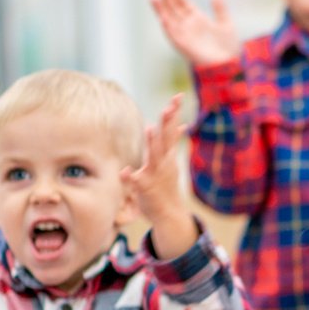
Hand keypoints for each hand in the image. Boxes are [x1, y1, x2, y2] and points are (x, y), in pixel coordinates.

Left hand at [124, 95, 186, 219]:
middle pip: (166, 138)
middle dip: (168, 122)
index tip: (179, 95)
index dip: (175, 112)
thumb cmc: (166, 186)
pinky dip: (132, 177)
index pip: (171, 129)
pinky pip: (137, 181)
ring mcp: (155, 174)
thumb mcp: (172, 161)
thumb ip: (173, 142)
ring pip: (154, 156)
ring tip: (150, 128)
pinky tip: (126, 171)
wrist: (169, 214)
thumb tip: (183, 125)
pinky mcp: (146, 188)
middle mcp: (164, 162)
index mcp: (168, 154)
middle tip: (169, 107)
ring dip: (153, 143)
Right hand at [150, 0, 239, 65]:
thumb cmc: (228, 47)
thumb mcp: (226, 24)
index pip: (184, 4)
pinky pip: (173, 37)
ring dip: (161, 11)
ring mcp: (185, 35)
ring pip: (169, 21)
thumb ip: (220, 10)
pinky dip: (167, 28)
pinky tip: (162, 19)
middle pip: (174, 10)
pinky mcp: (183, 46)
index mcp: (198, 20)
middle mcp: (189, 26)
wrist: (229, 64)